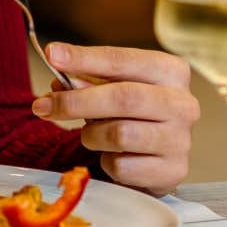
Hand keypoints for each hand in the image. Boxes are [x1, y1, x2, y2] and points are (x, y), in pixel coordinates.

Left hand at [32, 43, 198, 195]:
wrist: (157, 157)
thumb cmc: (132, 113)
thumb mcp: (111, 87)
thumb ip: (86, 77)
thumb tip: (57, 70)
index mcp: (170, 71)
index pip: (122, 60)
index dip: (84, 58)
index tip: (52, 55)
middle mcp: (183, 104)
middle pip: (123, 97)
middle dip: (76, 101)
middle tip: (43, 106)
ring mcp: (181, 140)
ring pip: (120, 134)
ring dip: (92, 135)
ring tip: (90, 134)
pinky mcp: (172, 171)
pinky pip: (122, 166)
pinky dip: (107, 161)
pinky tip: (113, 156)